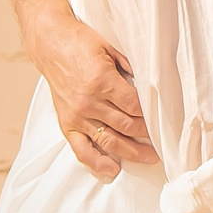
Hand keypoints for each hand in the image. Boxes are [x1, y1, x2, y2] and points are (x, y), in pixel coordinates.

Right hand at [29, 9, 153, 178]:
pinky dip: (96, 162)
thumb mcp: (110, 47)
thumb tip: (148, 84)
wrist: (50, 44)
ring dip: (131, 152)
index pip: (134, 106)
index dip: (150, 114)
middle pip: (125, 125)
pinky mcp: (66, 123)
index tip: (162, 118)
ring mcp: (77, 115)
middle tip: (162, 140)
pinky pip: (81, 149)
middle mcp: (88, 101)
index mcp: (101, 80)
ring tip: (149, 157)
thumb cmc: (80, 43)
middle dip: (146, 134)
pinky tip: (112, 169)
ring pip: (109, 140)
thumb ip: (129, 67)